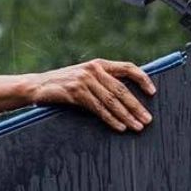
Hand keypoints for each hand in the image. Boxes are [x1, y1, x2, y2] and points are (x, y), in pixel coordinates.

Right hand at [29, 59, 155, 131]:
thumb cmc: (64, 84)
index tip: (153, 92)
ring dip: (127, 115)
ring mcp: (84, 80)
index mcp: (99, 64)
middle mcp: (93, 69)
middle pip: (121, 89)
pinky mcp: (75, 92)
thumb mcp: (85, 77)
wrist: (37, 86)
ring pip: (112, 100)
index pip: (127, 67)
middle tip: (148, 119)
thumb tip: (127, 96)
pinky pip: (98, 108)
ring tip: (137, 126)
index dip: (142, 78)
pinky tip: (120, 127)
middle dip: (137, 106)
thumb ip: (103, 81)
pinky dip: (111, 119)